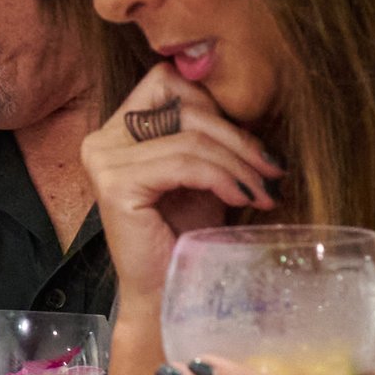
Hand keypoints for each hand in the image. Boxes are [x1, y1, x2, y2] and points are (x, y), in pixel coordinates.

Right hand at [83, 64, 283, 308]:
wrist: (169, 293)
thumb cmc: (187, 235)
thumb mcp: (204, 170)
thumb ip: (212, 131)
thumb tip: (258, 94)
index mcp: (118, 129)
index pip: (169, 81)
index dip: (215, 105)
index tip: (254, 146)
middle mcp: (102, 140)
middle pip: (183, 105)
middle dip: (238, 136)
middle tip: (272, 169)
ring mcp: (104, 161)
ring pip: (190, 135)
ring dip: (238, 162)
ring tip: (264, 190)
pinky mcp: (116, 185)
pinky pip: (184, 162)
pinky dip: (223, 177)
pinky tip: (243, 198)